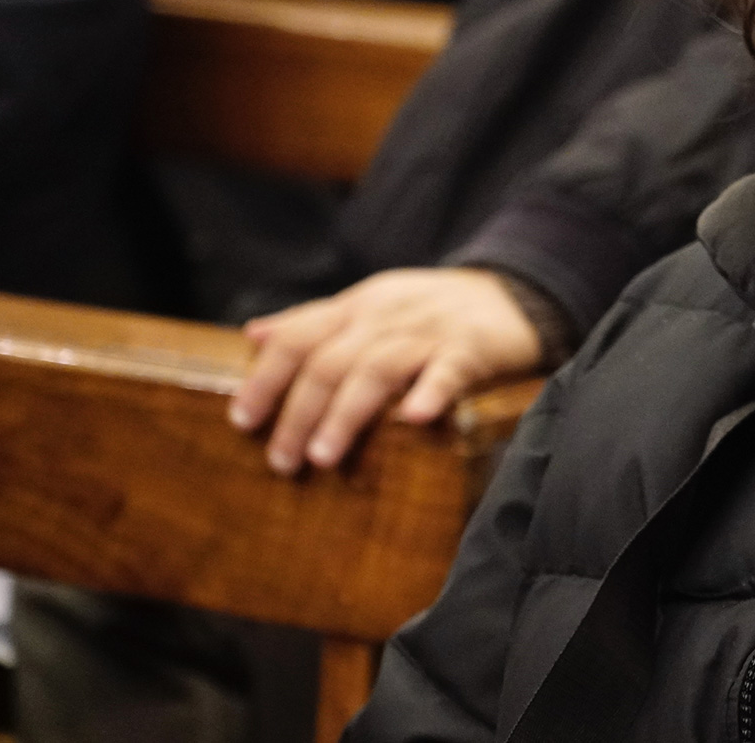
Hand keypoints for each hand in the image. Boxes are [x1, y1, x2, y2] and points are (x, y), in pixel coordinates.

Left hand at [228, 267, 560, 473]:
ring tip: (323, 457)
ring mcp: (429, 332)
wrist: (512, 293)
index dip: (267, 377)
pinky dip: (431, 392)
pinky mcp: (472, 349)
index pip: (299, 337)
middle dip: (299, 411)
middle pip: (330, 360)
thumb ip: (314, 321)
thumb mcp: (370, 305)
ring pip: (377, 368)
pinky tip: (415, 419)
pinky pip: (449, 370)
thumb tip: (254, 335)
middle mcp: (386, 317)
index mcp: (358, 307)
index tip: (242, 420)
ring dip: (346, 413)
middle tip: (282, 461)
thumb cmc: (431, 310)